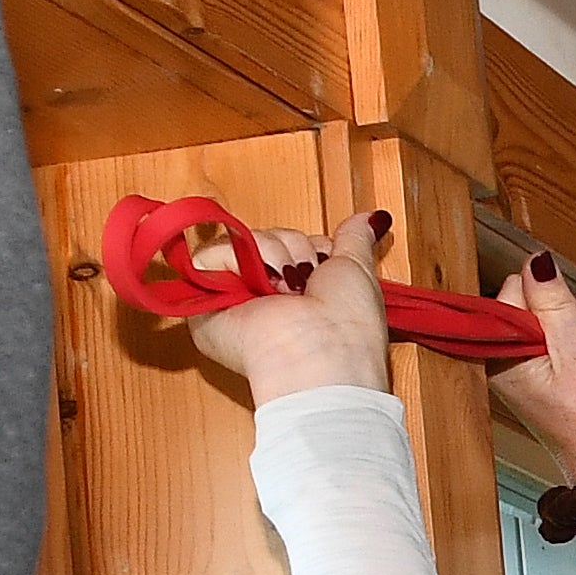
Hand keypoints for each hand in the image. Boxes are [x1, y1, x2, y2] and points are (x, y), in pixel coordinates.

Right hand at [185, 215, 397, 406]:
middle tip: (307, 280)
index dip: (313, 246)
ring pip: (244, 240)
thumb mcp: (359, 269)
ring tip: (287, 289)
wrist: (320, 356)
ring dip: (273, 255)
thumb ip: (357, 238)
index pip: (296, 245)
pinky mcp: (205, 302)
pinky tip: (262, 286)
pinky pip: (211, 253)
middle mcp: (266, 298)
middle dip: (294, 250)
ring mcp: (235, 298)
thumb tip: (371, 218)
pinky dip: (238, 258)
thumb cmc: (346, 326)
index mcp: (300, 297)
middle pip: (269, 238)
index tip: (328, 261)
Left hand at [488, 253, 575, 481]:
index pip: (515, 290)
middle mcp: (500, 359)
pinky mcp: (537, 373)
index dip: (552, 303)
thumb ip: (554, 301)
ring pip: (555, 319)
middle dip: (570, 320)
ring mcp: (520, 367)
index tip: (569, 332)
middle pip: (536, 303)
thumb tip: (536, 261)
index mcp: (498, 354)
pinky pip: (562, 340)